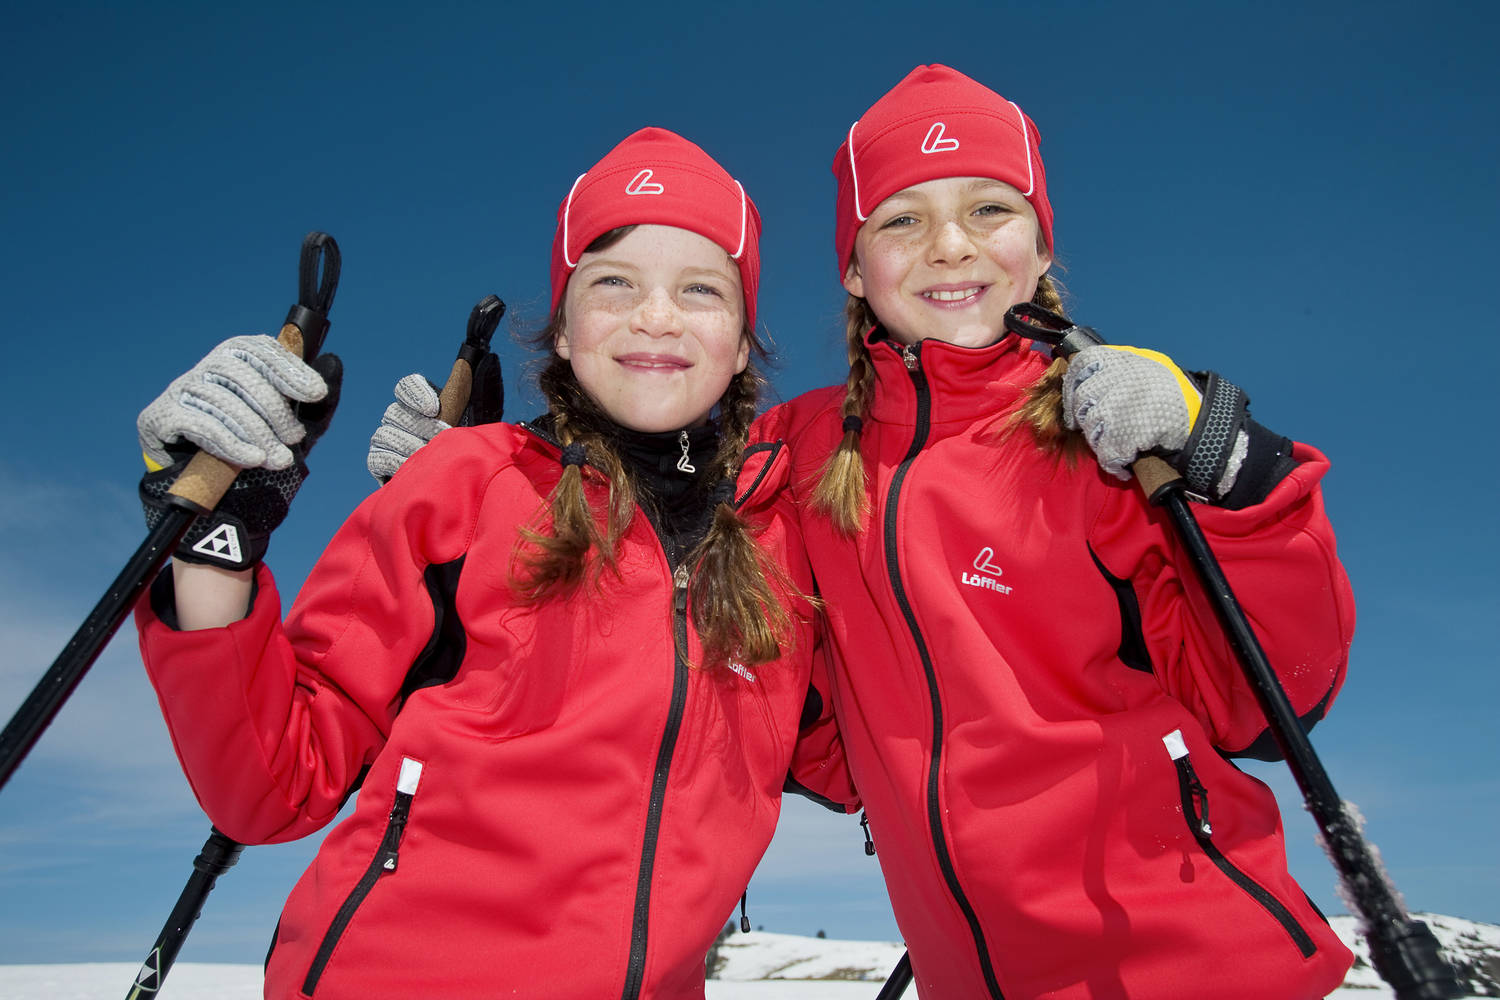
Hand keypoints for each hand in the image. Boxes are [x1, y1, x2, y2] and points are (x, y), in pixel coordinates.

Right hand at [137, 335, 341, 568]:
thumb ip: (315, 402)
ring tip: (279, 459)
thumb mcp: (295, 430)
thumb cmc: (259, 457)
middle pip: (239, 371)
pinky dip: (231, 442)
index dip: (288, 368)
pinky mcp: (158, 418)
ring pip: (220, 398)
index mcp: (237, 363)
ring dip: (256, 431)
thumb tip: (332, 361)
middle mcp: (205, 370)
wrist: (219, 503)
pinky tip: (253, 459)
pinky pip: (197, 422)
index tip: (316, 393)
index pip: (258, 349)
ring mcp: (179, 392)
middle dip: (274, 407)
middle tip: (295, 438)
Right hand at [366, 352, 502, 483]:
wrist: (459, 481)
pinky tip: (410, 467)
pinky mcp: (378, 460)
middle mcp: (399, 416)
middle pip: (397, 412)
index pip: (408, 386)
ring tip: (429, 455)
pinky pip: (378, 457)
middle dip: (422, 427)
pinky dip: (394, 462)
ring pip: (387, 434)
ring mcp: (386, 437)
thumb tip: (469, 362)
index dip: (418, 394)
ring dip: (410, 446)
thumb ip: (466, 394)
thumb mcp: (470, 421)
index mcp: (420, 402)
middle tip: (442, 439)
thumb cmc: (465, 449)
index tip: (436, 408)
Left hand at [1062, 344, 1246, 498]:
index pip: (1083, 363)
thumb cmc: (1175, 400)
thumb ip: (1119, 368)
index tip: (1074, 408)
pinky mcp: (1131, 432)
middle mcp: (1125, 376)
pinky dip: (1112, 462)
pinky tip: (1122, 464)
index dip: (1072, 387)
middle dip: (1086, 417)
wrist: (1206, 428)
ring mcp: (1126, 404)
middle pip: (1085, 397)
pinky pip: (1106, 451)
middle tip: (1101, 429)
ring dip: (1100, 441)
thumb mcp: (1151, 368)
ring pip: (1092, 426)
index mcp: (1127, 359)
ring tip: (1117, 445)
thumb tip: (1085, 378)